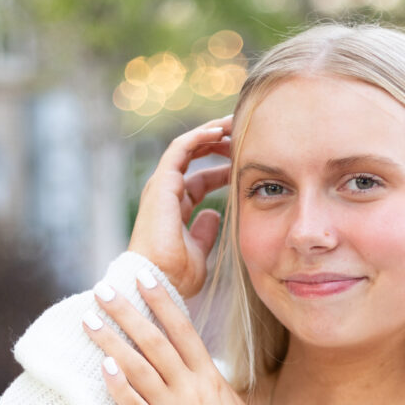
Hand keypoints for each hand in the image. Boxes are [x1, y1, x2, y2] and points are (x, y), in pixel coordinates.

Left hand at [82, 273, 249, 404]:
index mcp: (208, 377)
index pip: (183, 330)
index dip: (162, 301)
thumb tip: (199, 359)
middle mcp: (189, 388)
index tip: (143, 277)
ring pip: (138, 368)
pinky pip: (132, 404)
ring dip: (112, 342)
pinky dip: (117, 385)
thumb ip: (211, 380)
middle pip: (155, 342)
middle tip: (103, 290)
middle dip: (128, 313)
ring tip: (89, 321)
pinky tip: (102, 366)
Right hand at [128, 116, 232, 298]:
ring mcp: (161, 187)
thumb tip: (215, 215)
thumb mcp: (199, 252)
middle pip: (193, 159)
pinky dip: (199, 137)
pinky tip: (219, 131)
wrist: (159, 282)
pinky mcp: (161, 183)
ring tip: (233, 122)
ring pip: (187, 148)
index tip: (244, 164)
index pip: (199, 180)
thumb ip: (205, 232)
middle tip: (243, 134)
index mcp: (174, 210)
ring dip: (210, 133)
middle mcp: (165, 194)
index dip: (222, 170)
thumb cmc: (176, 276)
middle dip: (217, 145)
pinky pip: (180, 149)